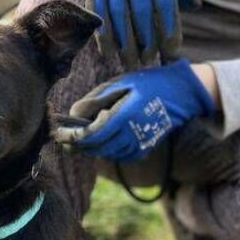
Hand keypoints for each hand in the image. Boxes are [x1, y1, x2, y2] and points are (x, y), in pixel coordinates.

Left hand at [54, 59, 215, 161]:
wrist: (182, 95)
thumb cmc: (149, 83)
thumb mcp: (121, 83)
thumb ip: (95, 99)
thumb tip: (72, 113)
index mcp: (124, 116)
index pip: (91, 134)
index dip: (72, 136)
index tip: (58, 134)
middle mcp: (131, 135)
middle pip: (95, 148)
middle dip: (77, 144)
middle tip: (63, 137)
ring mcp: (138, 145)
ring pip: (105, 153)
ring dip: (90, 147)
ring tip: (81, 135)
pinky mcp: (143, 151)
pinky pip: (117, 155)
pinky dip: (106, 149)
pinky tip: (102, 138)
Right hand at [72, 0, 200, 66]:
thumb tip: (196, 6)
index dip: (169, 26)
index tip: (172, 50)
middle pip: (141, 9)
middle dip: (146, 38)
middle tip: (150, 61)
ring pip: (118, 13)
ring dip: (124, 41)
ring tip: (130, 62)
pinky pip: (98, 11)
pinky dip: (102, 33)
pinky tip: (107, 52)